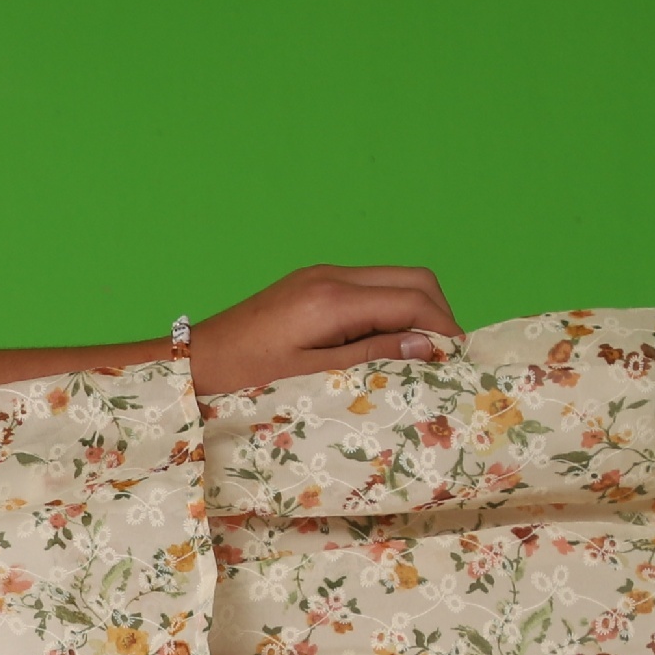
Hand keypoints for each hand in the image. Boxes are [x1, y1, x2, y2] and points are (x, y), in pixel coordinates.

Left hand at [178, 264, 461, 397]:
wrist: (194, 363)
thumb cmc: (245, 379)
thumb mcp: (313, 377)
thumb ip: (373, 356)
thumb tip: (429, 346)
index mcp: (332, 299)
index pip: (413, 300)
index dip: (444, 329)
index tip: (460, 362)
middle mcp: (332, 276)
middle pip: (414, 279)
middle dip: (440, 314)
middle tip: (448, 358)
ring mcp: (322, 275)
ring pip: (395, 279)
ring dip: (418, 310)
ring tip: (422, 355)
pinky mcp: (313, 283)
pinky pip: (370, 287)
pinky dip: (392, 309)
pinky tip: (389, 343)